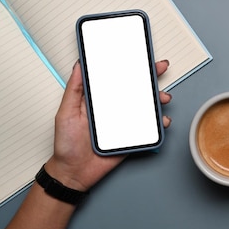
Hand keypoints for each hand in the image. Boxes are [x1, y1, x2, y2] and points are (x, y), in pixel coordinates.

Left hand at [44, 60, 172, 191]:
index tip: (138, 55)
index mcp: (99, 100)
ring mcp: (125, 122)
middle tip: (160, 67)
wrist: (74, 172)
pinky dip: (159, 123)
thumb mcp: (65, 113)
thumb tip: (78, 66)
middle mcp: (114, 109)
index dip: (128, 66)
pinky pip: (150, 128)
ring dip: (158, 99)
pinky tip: (161, 120)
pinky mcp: (133, 137)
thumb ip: (74, 90)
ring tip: (162, 98)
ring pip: (147, 106)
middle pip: (136, 89)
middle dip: (151, 77)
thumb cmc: (67, 145)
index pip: (116, 79)